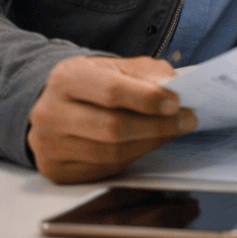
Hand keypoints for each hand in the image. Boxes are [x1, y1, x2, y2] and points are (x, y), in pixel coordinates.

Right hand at [26, 55, 196, 183]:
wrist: (60, 105)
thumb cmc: (98, 84)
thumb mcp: (119, 67)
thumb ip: (148, 75)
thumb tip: (176, 91)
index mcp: (67, 78)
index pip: (112, 92)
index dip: (148, 99)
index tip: (177, 103)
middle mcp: (50, 112)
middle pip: (112, 127)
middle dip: (157, 126)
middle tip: (187, 121)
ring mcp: (49, 144)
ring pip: (110, 153)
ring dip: (150, 143)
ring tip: (173, 132)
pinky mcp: (55, 169)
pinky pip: (103, 169)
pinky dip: (133, 158)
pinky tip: (147, 144)